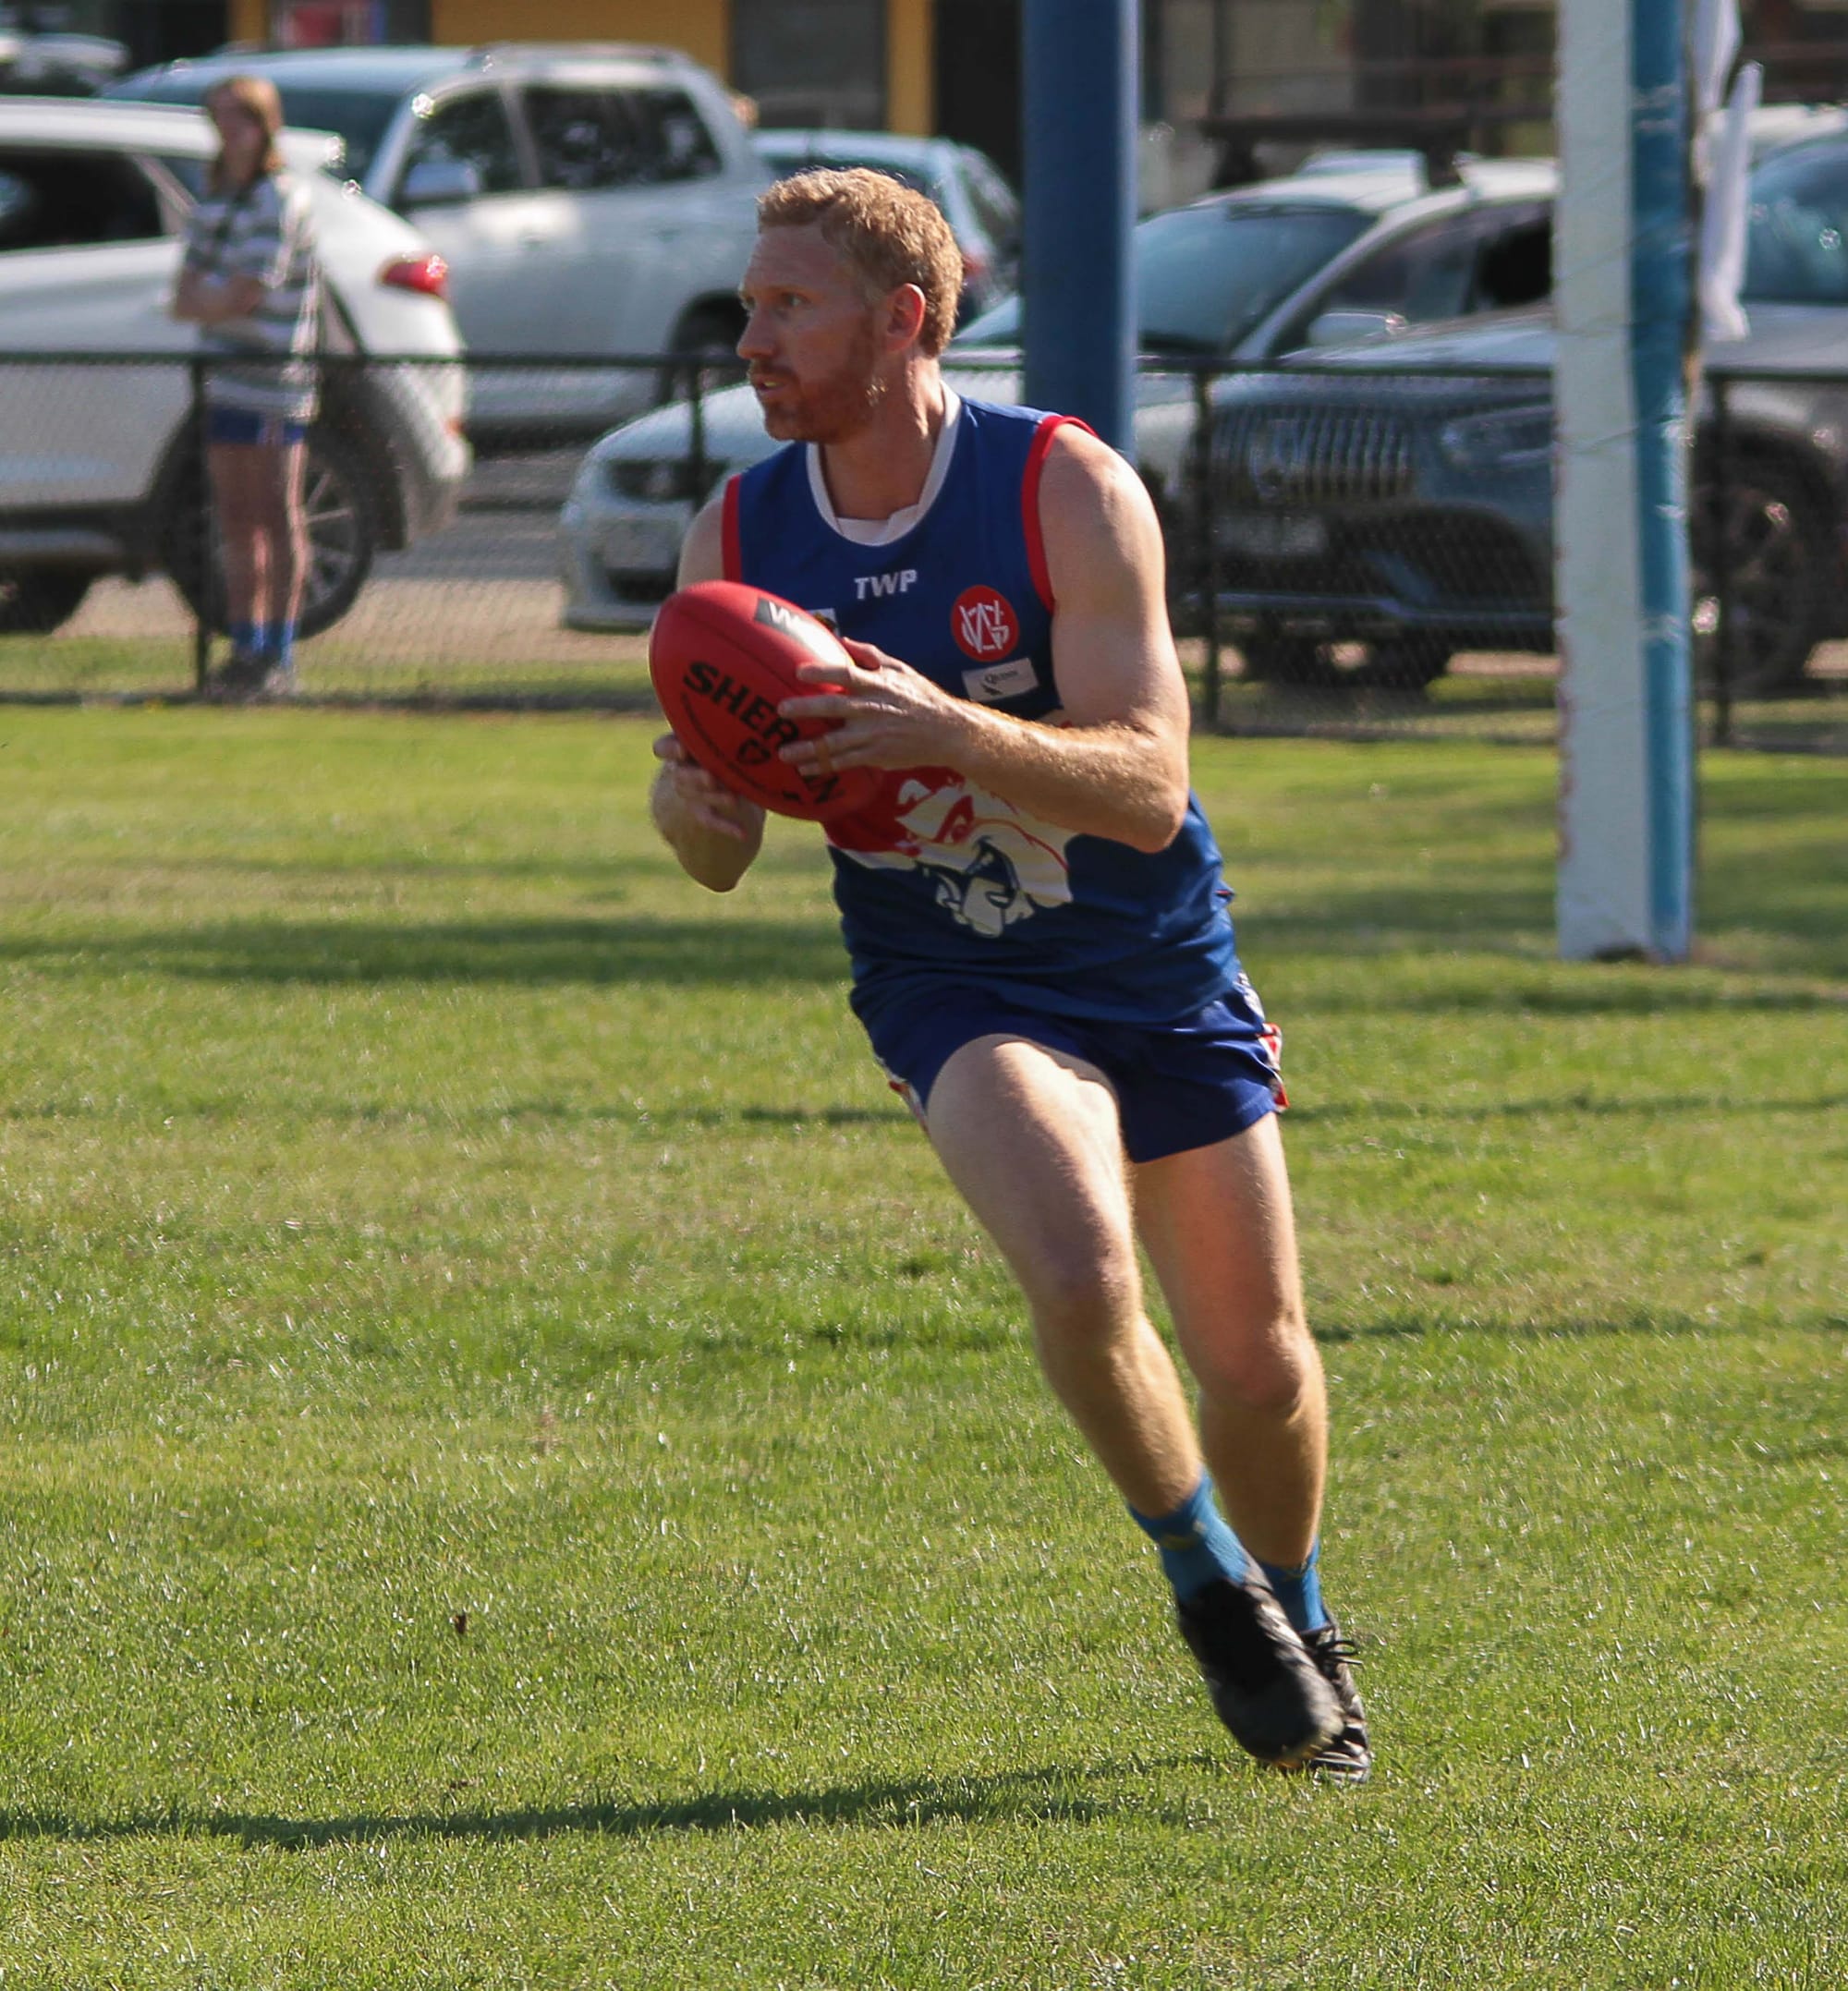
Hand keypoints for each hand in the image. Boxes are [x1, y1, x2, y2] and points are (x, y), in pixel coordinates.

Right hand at [650, 732, 764, 843]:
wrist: (709, 779)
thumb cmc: (719, 746)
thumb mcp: (716, 736)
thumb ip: (723, 729)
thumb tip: (757, 716)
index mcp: (680, 746)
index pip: (663, 748)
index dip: (670, 749)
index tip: (684, 749)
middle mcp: (680, 770)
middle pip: (681, 775)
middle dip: (696, 776)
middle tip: (711, 777)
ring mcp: (688, 793)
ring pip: (696, 797)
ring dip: (714, 798)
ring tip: (733, 799)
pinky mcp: (701, 812)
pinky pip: (711, 821)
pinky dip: (727, 827)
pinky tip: (743, 834)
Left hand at [776, 640, 971, 778]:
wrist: (948, 732)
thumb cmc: (923, 697)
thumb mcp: (901, 669)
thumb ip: (871, 655)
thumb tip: (844, 640)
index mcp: (877, 685)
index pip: (846, 674)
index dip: (822, 672)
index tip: (799, 671)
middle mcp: (872, 709)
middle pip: (834, 707)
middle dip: (806, 709)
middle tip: (782, 710)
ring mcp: (873, 735)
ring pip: (834, 743)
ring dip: (807, 748)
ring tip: (783, 752)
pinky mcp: (875, 756)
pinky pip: (844, 762)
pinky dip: (823, 766)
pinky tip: (805, 769)